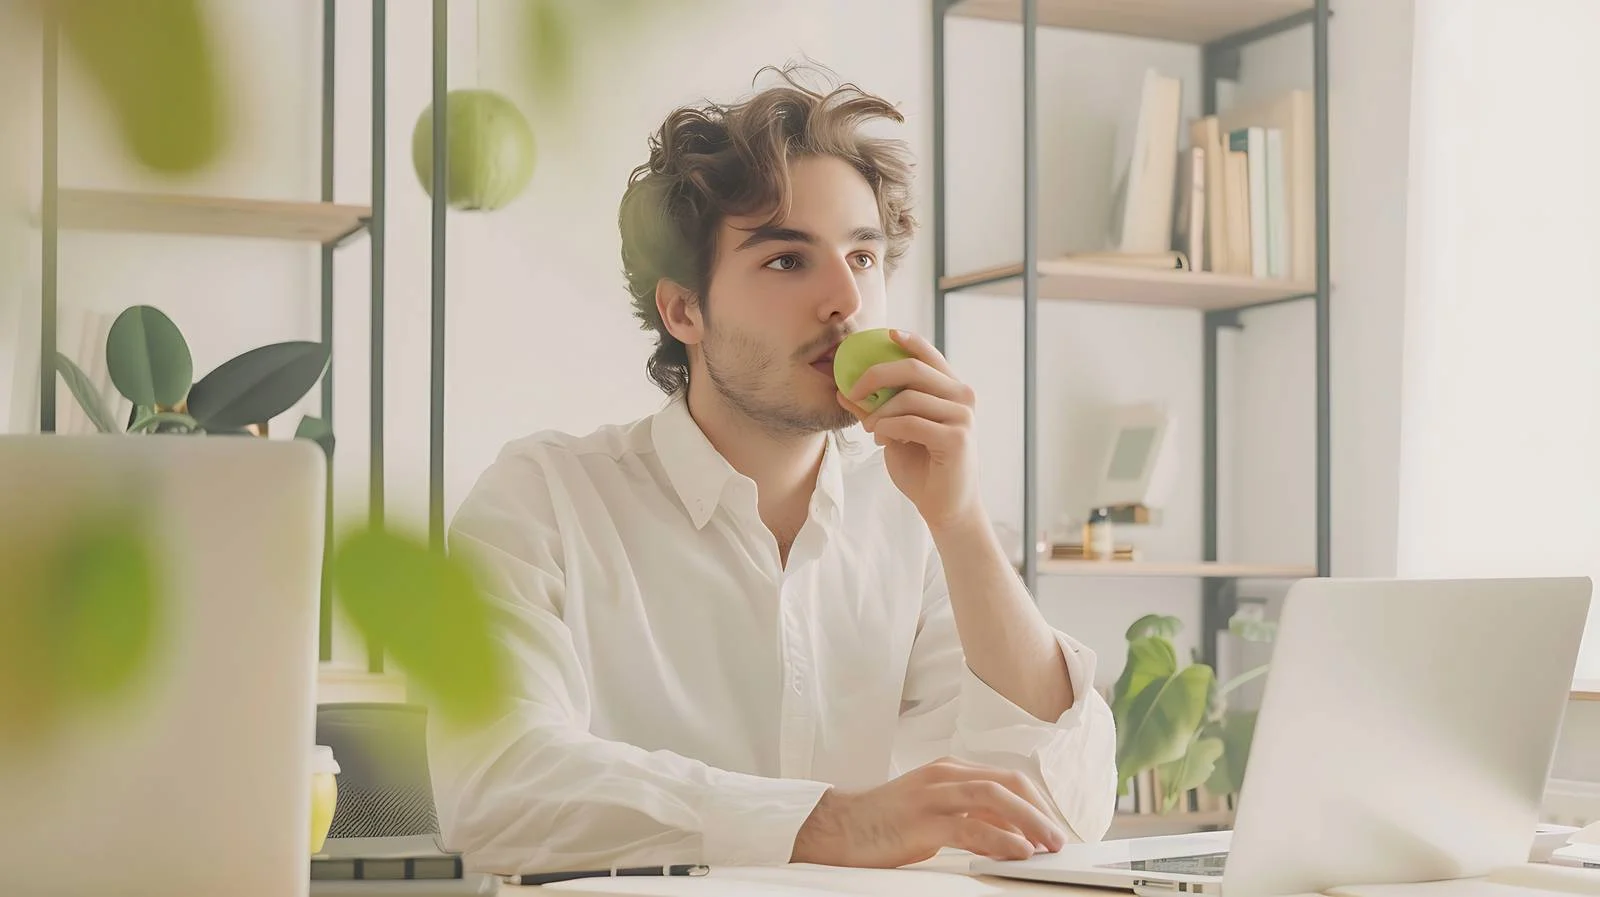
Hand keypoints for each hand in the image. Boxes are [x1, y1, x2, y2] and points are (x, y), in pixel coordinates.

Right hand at [790, 757, 1068, 867]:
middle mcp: (944, 776)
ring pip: (993, 798)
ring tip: (1050, 844)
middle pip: (1006, 783)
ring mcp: (931, 795)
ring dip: (1029, 821)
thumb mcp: (934, 816)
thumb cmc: (885, 825)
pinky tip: (1017, 851)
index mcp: (949, 771)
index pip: (1006, 779)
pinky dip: (999, 838)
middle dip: (1040, 810)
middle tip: (1060, 838)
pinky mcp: (920, 820)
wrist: (837, 828)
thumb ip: (969, 820)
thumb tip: (1011, 838)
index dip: (1036, 803)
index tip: (1054, 828)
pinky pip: (969, 826)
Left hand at [837, 330, 980, 531]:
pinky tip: (883, 441)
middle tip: (852, 391)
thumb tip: (843, 391)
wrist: (944, 507)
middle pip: (913, 369)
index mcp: (952, 391)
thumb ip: (876, 410)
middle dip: (875, 375)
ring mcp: (962, 417)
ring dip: (880, 413)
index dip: (909, 341)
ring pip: (908, 397)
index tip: (887, 332)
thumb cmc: (922, 468)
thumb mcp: (894, 433)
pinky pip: (910, 422)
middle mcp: (962, 397)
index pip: (931, 355)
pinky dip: (888, 429)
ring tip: (872, 430)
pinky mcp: (957, 438)